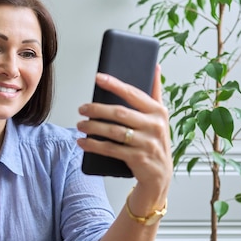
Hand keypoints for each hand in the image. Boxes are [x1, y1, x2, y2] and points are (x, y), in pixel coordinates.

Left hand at [76, 65, 171, 188]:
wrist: (160, 174)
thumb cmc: (155, 140)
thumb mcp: (160, 116)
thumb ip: (156, 92)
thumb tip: (155, 66)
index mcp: (158, 112)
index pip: (133, 93)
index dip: (115, 84)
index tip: (98, 77)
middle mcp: (155, 126)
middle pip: (120, 113)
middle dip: (97, 109)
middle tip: (81, 108)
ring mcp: (147, 143)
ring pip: (113, 131)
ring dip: (92, 127)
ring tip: (80, 124)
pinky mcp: (137, 158)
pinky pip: (110, 149)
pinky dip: (93, 145)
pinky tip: (83, 142)